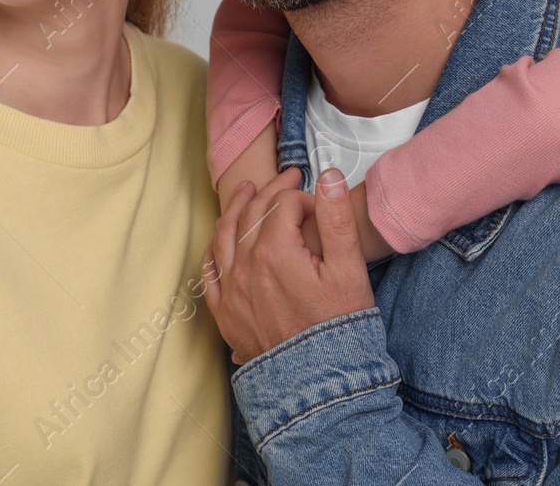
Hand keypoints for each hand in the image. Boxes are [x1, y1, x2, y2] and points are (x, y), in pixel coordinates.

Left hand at [203, 166, 375, 363]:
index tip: (320, 203)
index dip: (304, 196)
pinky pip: (210, 271)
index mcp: (274, 251)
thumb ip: (337, 219)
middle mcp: (244, 266)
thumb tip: (327, 175)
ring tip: (247, 191)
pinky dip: (214, 247)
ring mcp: (230, 290)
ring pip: (225, 235)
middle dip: (272, 190)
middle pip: (252, 213)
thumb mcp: (350, 270)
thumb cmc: (339, 327)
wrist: (320, 384)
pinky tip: (220, 239)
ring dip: (236, 208)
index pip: (283, 204)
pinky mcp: (225, 313)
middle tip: (289, 175)